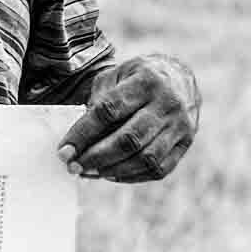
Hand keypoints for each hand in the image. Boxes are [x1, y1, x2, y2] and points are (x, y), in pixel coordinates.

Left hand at [56, 54, 199, 181]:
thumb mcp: (115, 75)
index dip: (83, 134)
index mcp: (147, 80)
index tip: (64, 151)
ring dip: (113, 170)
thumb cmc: (136, 77)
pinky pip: (159, 169)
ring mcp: (181, 125)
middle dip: (96, 157)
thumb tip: (80, 139)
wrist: (180, 76)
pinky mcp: (186, 142)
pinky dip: (133, 176)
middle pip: (129, 139)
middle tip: (73, 166)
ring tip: (90, 172)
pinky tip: (112, 174)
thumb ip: (98, 101)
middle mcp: (167, 103)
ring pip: (146, 158)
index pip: (109, 111)